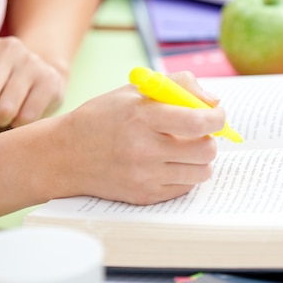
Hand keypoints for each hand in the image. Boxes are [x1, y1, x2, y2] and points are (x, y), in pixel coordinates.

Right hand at [56, 71, 225, 204]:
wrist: (65, 155)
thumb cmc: (102, 118)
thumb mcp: (134, 91)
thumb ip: (177, 86)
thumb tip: (213, 101)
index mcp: (142, 117)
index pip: (197, 121)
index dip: (217, 118)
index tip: (217, 114)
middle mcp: (144, 149)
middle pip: (206, 150)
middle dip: (210, 139)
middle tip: (199, 133)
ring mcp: (145, 177)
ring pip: (201, 172)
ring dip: (200, 159)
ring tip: (184, 149)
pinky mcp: (145, 196)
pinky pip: (185, 187)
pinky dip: (185, 175)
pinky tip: (169, 164)